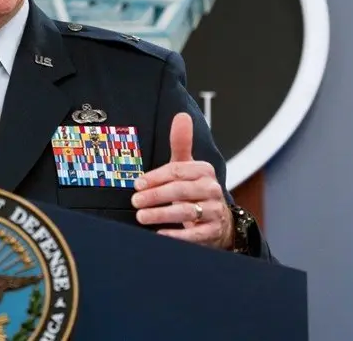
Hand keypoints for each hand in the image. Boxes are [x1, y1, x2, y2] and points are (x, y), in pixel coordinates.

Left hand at [131, 112, 232, 248]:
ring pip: (186, 212)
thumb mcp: (188, 165)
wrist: (218, 220)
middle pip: (180, 191)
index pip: (177, 171)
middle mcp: (212, 189)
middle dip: (155, 196)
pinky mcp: (213, 231)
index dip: (155, 177)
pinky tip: (160, 235)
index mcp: (204, 170)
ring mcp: (214, 211)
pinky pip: (195, 234)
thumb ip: (181, 143)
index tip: (137, 184)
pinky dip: (178, 235)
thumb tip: (182, 116)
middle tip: (135, 201)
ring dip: (161, 214)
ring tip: (141, 217)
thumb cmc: (194, 189)